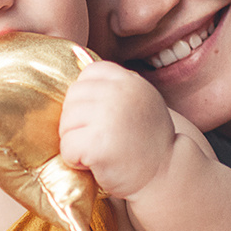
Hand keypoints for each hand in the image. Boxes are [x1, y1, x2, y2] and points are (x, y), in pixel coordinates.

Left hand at [57, 60, 177, 198]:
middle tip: (101, 139)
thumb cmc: (144, 142)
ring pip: (65, 124)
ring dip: (76, 142)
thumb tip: (76, 54)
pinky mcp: (99, 143)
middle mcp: (120, 93)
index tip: (103, 118)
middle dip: (78, 122)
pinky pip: (67, 148)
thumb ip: (113, 85)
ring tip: (101, 151)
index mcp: (129, 80)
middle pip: (72, 99)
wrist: (165, 175)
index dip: (87, 99)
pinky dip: (76, 160)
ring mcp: (109, 116)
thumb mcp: (138, 100)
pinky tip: (97, 163)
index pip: (87, 74)